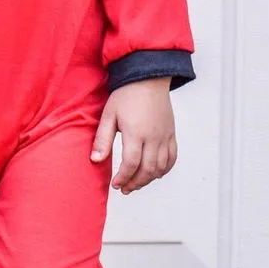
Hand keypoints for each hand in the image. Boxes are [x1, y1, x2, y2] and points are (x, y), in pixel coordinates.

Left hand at [91, 78, 177, 193]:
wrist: (148, 78)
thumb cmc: (126, 95)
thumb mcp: (109, 115)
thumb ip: (102, 139)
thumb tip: (95, 160)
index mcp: (136, 132)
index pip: (131, 163)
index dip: (123, 177)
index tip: (115, 185)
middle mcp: (154, 137)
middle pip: (147, 169)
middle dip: (135, 183)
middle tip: (124, 189)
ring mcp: (165, 136)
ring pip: (161, 167)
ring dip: (149, 179)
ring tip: (136, 184)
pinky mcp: (171, 134)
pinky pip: (172, 157)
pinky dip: (164, 169)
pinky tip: (154, 174)